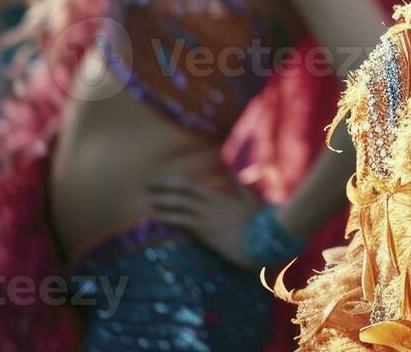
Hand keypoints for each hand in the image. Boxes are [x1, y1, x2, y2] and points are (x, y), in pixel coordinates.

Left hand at [147, 169, 263, 268]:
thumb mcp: (249, 200)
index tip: (159, 179)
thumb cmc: (259, 221)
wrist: (264, 238)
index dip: (173, 181)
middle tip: (147, 184)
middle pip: (182, 190)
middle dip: (163, 186)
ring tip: (146, 200)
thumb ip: (237, 186)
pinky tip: (156, 217)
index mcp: (219, 196)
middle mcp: (210, 203)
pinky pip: (182, 221)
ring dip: (161, 201)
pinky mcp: (206, 230)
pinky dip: (168, 217)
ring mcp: (207, 216)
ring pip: (179, 204)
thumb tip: (228, 171)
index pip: (191, 184)